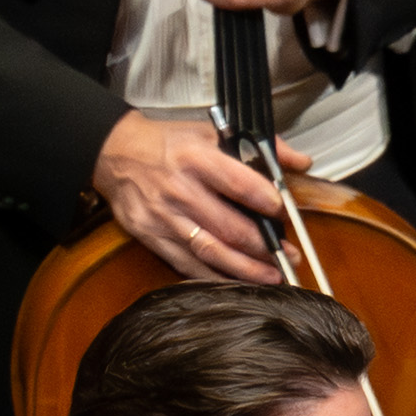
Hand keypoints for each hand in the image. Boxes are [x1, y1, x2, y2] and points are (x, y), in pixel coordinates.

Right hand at [89, 112, 299, 282]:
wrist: (116, 154)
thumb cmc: (168, 144)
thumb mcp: (211, 131)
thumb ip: (260, 147)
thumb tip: (299, 160)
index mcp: (195, 157)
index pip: (235, 182)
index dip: (262, 200)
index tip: (283, 212)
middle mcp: (179, 190)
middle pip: (227, 226)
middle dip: (263, 246)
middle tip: (289, 256)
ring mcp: (165, 218)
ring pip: (210, 251)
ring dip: (245, 269)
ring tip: (271, 278)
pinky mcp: (153, 238)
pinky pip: (188, 265)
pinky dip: (215, 278)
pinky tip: (237, 284)